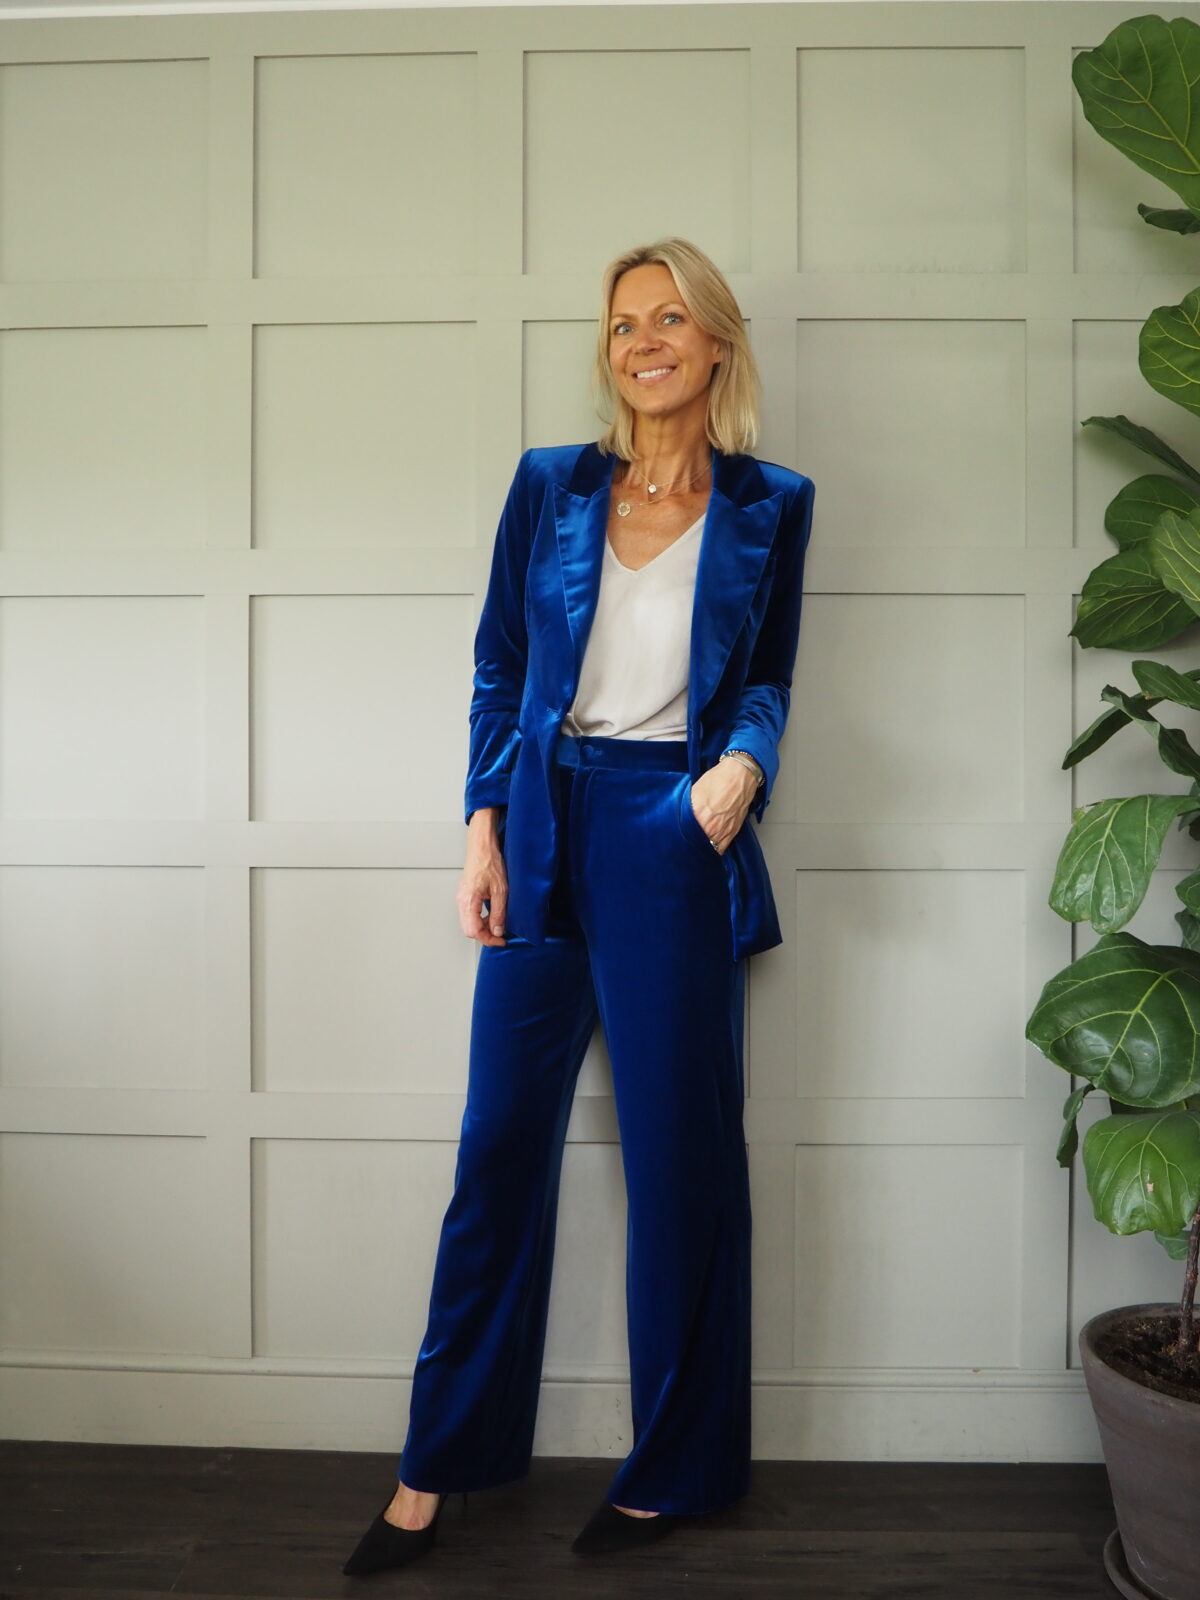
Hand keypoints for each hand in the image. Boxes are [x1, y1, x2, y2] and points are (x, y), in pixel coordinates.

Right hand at [458, 808, 507, 944]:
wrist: (482, 847)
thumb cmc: (490, 862)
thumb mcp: (500, 890)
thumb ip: (499, 913)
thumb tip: (498, 930)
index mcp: (468, 901)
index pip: (474, 931)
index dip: (488, 939)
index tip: (500, 940)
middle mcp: (461, 901)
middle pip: (469, 930)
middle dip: (485, 935)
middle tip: (500, 934)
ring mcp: (461, 898)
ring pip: (468, 923)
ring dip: (482, 927)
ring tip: (498, 922)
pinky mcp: (464, 895)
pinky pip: (469, 914)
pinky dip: (480, 919)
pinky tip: (491, 913)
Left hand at [688, 757, 759, 854]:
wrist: (739, 775)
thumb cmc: (718, 779)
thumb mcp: (694, 790)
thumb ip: (688, 806)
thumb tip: (682, 815)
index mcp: (697, 815)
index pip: (685, 834)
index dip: (681, 836)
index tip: (679, 836)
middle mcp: (710, 826)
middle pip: (696, 843)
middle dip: (692, 841)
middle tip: (688, 840)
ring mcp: (722, 831)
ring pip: (709, 848)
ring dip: (703, 846)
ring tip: (699, 843)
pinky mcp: (733, 831)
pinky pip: (722, 848)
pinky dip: (715, 848)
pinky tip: (711, 844)